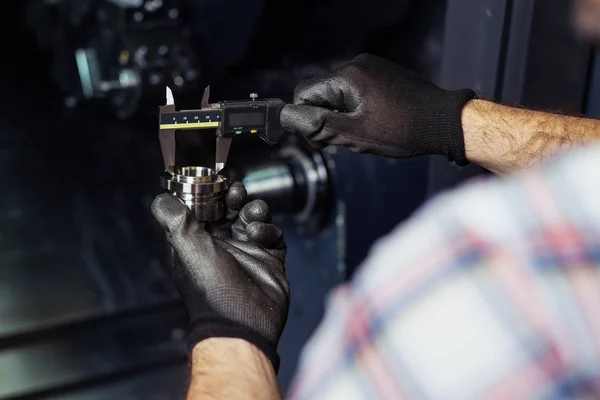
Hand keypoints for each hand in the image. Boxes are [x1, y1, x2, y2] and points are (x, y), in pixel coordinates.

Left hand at [151, 182, 288, 371]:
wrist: (243, 319)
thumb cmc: (211, 288)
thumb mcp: (187, 247)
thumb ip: (174, 218)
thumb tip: (160, 199)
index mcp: (199, 243)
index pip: (204, 210)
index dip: (210, 194)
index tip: (214, 183)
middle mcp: (223, 246)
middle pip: (231, 210)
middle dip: (235, 197)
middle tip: (235, 193)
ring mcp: (248, 252)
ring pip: (254, 218)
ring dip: (254, 210)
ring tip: (252, 216)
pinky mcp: (270, 260)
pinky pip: (274, 235)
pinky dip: (269, 230)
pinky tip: (260, 236)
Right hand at [280, 53, 476, 164]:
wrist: (444, 122)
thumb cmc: (401, 130)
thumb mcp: (354, 134)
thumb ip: (317, 125)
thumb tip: (286, 117)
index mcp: (346, 76)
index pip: (304, 94)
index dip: (307, 120)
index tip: (323, 141)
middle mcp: (357, 65)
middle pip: (321, 94)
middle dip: (327, 120)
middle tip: (347, 140)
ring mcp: (372, 67)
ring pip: (338, 96)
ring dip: (343, 117)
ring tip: (366, 133)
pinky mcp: (384, 74)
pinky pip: (357, 92)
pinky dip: (358, 110)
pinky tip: (376, 124)